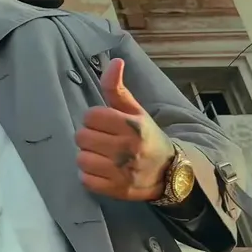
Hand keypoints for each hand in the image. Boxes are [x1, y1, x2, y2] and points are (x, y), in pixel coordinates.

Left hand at [75, 58, 176, 201]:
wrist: (170, 172)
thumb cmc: (147, 136)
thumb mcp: (135, 111)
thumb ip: (117, 88)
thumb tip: (114, 61)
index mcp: (133, 126)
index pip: (90, 116)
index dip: (94, 119)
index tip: (104, 123)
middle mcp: (128, 149)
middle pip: (82, 137)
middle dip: (89, 137)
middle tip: (102, 140)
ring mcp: (122, 172)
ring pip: (81, 159)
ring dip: (88, 156)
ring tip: (101, 156)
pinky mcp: (116, 190)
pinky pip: (85, 180)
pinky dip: (90, 175)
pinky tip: (103, 170)